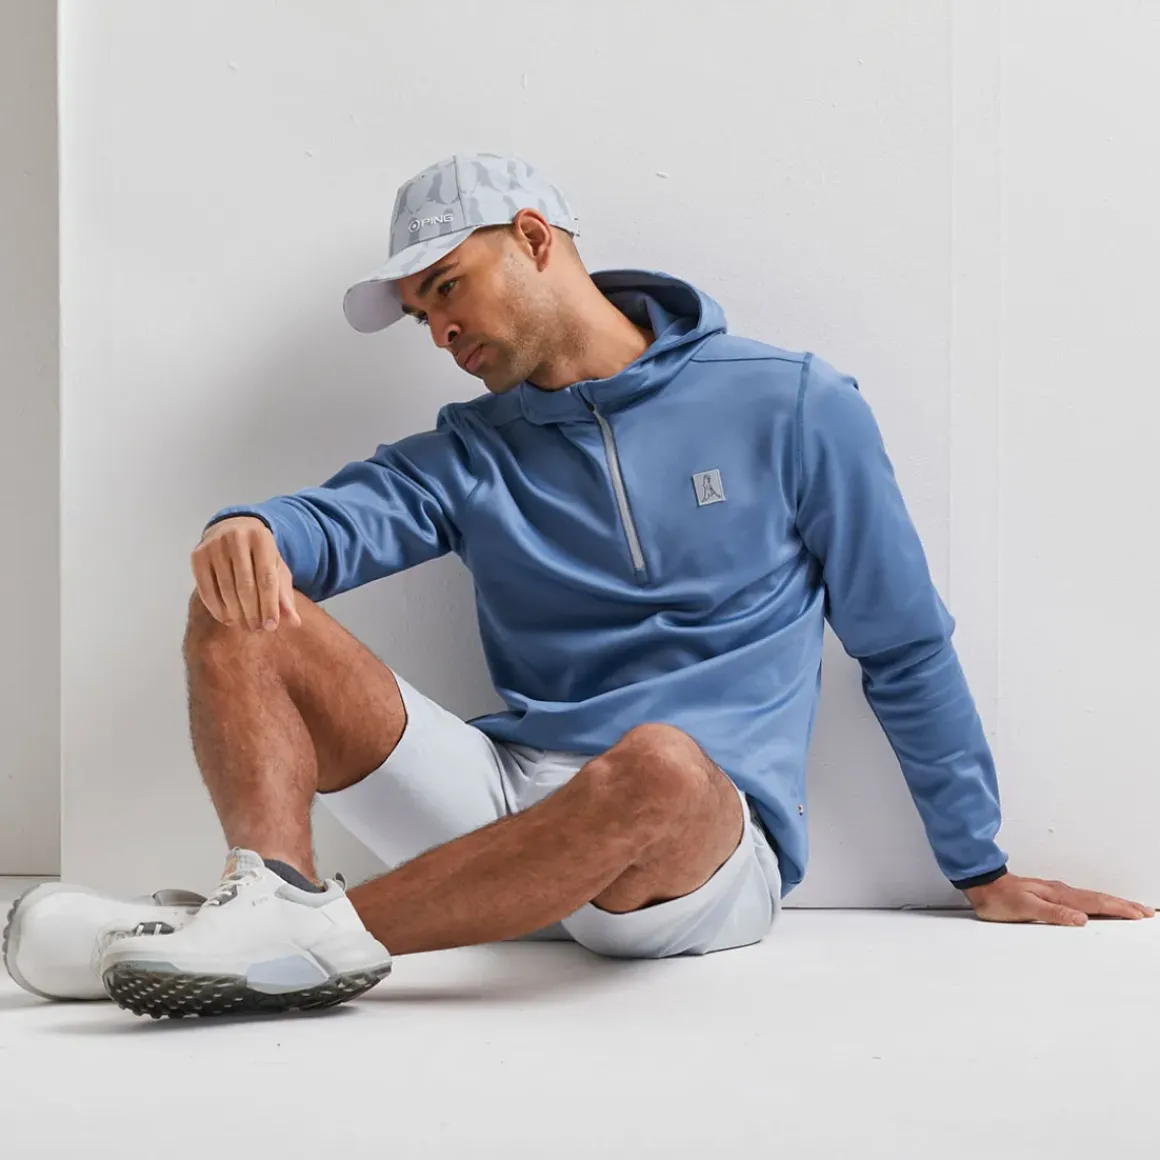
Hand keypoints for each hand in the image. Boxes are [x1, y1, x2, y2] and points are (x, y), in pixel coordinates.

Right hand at [192, 517, 301, 631]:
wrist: (232, 529)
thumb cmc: (259, 554)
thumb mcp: (277, 568)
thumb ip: (284, 594)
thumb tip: (294, 622)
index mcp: (261, 538)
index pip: (267, 578)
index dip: (269, 605)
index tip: (272, 626)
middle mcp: (236, 538)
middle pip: (245, 585)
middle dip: (253, 612)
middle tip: (257, 630)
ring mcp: (214, 545)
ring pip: (225, 589)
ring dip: (236, 614)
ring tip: (245, 626)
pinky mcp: (197, 555)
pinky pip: (206, 589)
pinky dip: (217, 609)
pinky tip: (228, 619)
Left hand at [964, 873, 1154, 925]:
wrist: (981, 885)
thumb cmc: (999, 899)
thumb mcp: (1025, 908)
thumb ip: (1053, 913)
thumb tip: (1081, 919)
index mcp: (1059, 895)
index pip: (1096, 902)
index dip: (1119, 909)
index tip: (1139, 914)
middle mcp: (1060, 891)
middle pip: (1099, 899)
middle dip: (1124, 905)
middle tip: (1145, 911)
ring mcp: (1055, 892)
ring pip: (1091, 898)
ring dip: (1113, 904)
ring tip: (1129, 909)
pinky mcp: (1048, 895)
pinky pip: (1080, 899)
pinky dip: (1096, 904)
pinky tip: (1097, 908)